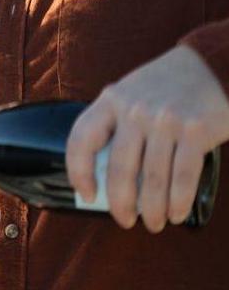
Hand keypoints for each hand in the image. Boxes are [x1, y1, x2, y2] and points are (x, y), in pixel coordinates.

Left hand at [66, 45, 228, 231]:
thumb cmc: (164, 86)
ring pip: (152, 180)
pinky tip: (176, 214)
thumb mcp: (129, 94)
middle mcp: (134, 110)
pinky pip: (182, 177)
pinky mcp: (195, 131)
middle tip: (124, 220)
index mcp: (111, 100)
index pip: (81, 140)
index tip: (85, 194)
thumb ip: (115, 124)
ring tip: (154, 223)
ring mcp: (165, 121)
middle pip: (119, 169)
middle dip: (120, 203)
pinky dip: (178, 202)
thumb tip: (105, 176)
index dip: (78, 172)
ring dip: (153, 210)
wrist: (211, 66)